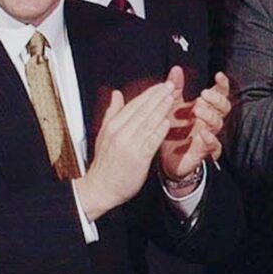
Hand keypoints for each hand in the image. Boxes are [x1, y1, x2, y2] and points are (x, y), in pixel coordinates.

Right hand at [73, 76, 181, 218]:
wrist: (100, 188)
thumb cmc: (105, 164)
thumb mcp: (104, 134)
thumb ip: (112, 113)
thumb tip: (116, 94)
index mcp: (113, 125)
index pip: (134, 104)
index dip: (149, 93)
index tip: (161, 85)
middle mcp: (120, 132)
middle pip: (142, 110)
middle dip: (158, 96)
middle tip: (171, 85)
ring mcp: (129, 145)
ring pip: (147, 122)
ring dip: (161, 109)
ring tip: (172, 97)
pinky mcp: (138, 158)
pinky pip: (150, 141)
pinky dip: (158, 131)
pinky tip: (166, 122)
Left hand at [160, 69, 230, 183]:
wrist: (166, 158)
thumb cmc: (173, 130)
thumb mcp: (171, 105)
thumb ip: (175, 88)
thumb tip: (176, 69)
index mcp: (204, 107)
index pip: (220, 94)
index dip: (222, 85)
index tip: (218, 75)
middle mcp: (209, 121)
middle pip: (224, 108)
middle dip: (216, 100)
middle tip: (204, 95)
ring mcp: (208, 136)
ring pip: (218, 124)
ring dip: (210, 115)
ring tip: (198, 110)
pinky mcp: (204, 152)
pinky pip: (214, 146)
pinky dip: (210, 139)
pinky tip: (203, 133)